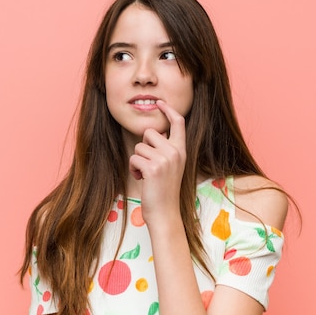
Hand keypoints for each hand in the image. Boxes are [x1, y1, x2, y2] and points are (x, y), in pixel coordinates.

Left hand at [128, 100, 186, 227]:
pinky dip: (133, 169)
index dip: (168, 110)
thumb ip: (166, 149)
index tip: (160, 102)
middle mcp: (175, 152)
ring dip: (137, 160)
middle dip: (143, 147)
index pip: (178, 122)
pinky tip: (141, 179)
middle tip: (149, 164)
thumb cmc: (164, 190)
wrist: (165, 212)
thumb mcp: (171, 166)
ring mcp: (165, 160)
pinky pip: (134, 158)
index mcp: (181, 150)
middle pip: (150, 133)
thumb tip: (156, 133)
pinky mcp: (152, 168)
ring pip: (139, 146)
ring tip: (146, 174)